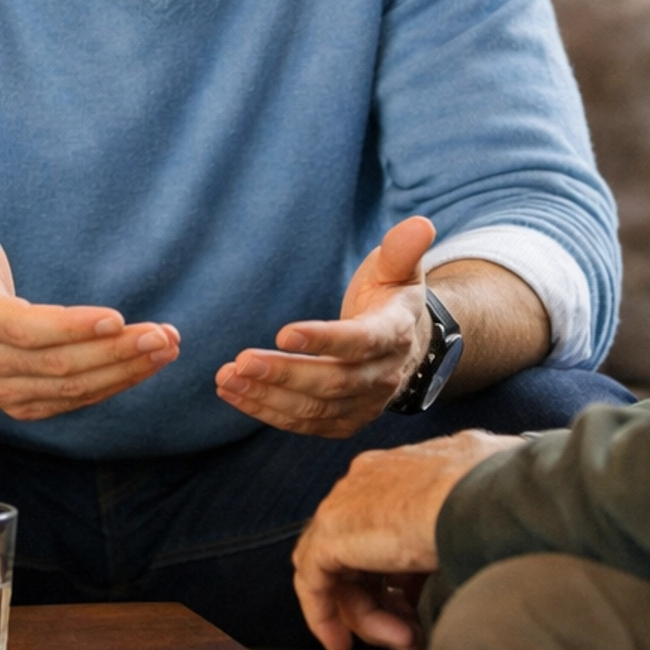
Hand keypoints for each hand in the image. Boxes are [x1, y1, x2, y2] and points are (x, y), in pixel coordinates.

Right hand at [0, 180, 178, 420]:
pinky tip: (147, 365)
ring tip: (166, 348)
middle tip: (161, 334)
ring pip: (73, 386)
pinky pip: (76, 399)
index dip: (72, 327)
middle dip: (115, 350)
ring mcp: (5, 391)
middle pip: (59, 363)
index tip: (117, 316)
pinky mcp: (26, 406)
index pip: (27, 329)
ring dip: (125, 370)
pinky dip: (116, 384)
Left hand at [215, 215, 437, 437]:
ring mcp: (366, 404)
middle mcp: (384, 376)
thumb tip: (420, 225)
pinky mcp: (345, 422)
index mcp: (396, 333)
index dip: (324, 340)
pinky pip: (305, 424)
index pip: (362, 341)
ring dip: (267, 396)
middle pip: (334, 382)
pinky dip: (268, 412)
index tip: (283, 333)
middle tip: (241, 361)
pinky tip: (236, 394)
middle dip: (285, 374)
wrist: (404, 345)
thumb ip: (402, 249)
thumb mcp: (397, 270)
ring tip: (228, 378)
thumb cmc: (389, 297)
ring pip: (315, 409)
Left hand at [291, 429, 522, 649]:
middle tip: (411, 632)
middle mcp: (369, 481)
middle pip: (359, 554)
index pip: (384, 526)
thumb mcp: (481, 505)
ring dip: (372, 617)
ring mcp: (348, 502)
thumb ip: (463, 522)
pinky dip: (325, 616)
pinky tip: (341, 643)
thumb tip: (476, 538)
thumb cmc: (500, 495)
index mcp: (403, 469)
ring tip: (406, 640)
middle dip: (385, 602)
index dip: (397, 574)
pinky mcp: (333, 532)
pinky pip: (314, 582)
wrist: (488, 495)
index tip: (411, 603)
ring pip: (342, 573)